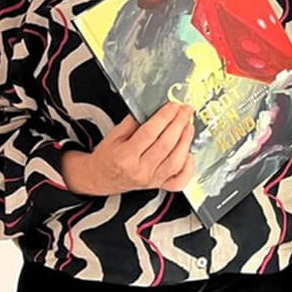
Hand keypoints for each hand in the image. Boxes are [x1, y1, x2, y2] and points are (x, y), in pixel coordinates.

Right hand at [60, 102, 195, 196]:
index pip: (150, 133)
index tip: (173, 106)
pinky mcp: (159, 185)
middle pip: (166, 145)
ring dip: (186, 140)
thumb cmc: (108, 156)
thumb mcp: (113, 135)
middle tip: (185, 111)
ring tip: (189, 125)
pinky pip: (180, 180)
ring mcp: (151, 180)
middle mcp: (139, 171)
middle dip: (179, 124)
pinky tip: (190, 152)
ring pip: (176, 161)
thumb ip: (133, 122)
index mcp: (124, 157)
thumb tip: (155, 109)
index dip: (164, 117)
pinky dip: (188, 166)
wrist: (101, 178)